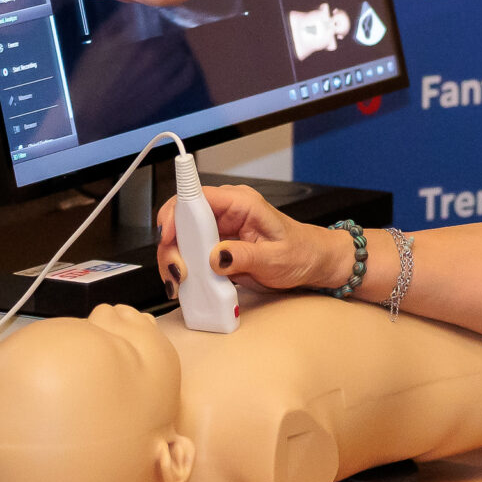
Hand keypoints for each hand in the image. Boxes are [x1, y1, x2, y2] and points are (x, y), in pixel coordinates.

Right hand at [155, 183, 355, 292]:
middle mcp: (226, 212)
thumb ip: (245, 257)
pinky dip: (183, 269)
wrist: (313, 262)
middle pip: (182, 219)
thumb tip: (215, 257)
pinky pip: (191, 254)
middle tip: (178, 272)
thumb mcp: (276, 257)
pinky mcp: (217, 247)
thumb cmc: (301, 252)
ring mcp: (220, 230)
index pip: (198, 197)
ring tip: (180, 283)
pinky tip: (186, 284)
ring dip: (174, 260)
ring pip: (181, 239)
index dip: (177, 213)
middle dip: (171, 245)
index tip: (168, 236)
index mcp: (241, 203)